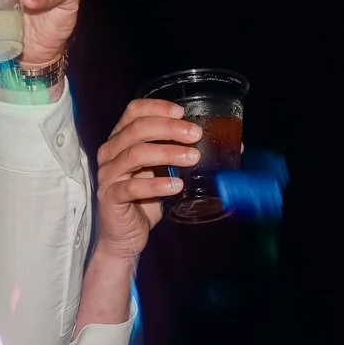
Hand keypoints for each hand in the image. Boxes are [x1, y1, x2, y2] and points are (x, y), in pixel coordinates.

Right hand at [75, 99, 201, 330]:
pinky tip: (176, 186)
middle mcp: (110, 153)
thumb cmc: (145, 201)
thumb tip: (235, 146)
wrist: (124, 237)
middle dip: (170, 129)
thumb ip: (185, 156)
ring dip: (168, 153)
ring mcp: (108, 175)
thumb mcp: (165, 172)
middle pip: (137, 129)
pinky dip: (156, 185)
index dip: (158, 107)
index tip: (183, 112)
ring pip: (135, 154)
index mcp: (121, 140)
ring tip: (193, 158)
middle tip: (196, 135)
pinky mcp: (110, 197)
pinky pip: (131, 187)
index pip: (134, 111)